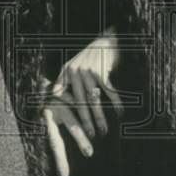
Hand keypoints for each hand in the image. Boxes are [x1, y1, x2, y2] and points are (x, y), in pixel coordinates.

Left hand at [42, 28, 122, 175]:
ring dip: (100, 117)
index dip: (68, 108)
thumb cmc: (91, 55)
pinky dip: (116, 103)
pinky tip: (120, 112)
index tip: (72, 121)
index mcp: (66, 71)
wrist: (107, 39)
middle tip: (90, 135)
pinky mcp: (101, 71)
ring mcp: (88, 72)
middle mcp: (75, 72)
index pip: (63, 95)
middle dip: (85, 121)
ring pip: (94, 100)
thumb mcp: (73, 64)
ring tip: (104, 130)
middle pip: (80, 102)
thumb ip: (65, 79)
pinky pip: (109, 91)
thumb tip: (55, 93)